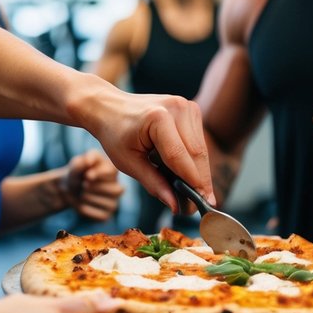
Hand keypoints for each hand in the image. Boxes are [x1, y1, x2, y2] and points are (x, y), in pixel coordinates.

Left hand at [60, 150, 123, 220]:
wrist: (67, 188)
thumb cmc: (77, 173)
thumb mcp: (78, 163)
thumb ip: (83, 160)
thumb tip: (89, 161)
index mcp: (113, 171)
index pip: (114, 173)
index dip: (100, 174)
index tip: (87, 175)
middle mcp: (117, 187)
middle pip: (116, 190)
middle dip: (97, 187)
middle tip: (84, 185)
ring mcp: (113, 202)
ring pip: (109, 203)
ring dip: (90, 197)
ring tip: (81, 193)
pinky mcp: (106, 215)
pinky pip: (101, 215)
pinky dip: (87, 209)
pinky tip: (81, 203)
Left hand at [95, 90, 213, 211]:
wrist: (110, 107)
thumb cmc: (115, 134)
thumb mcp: (128, 163)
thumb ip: (154, 184)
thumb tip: (175, 205)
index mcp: (158, 118)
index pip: (180, 157)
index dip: (192, 183)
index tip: (199, 206)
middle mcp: (177, 108)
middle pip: (197, 153)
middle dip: (201, 182)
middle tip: (202, 206)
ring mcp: (186, 106)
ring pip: (202, 149)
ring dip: (200, 172)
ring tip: (194, 193)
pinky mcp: (190, 109)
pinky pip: (199, 141)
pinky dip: (195, 160)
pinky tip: (188, 174)